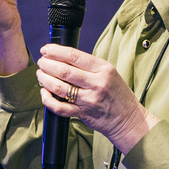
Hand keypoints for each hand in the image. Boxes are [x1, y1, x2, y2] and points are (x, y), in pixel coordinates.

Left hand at [37, 44, 157, 152]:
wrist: (128, 119)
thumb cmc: (117, 94)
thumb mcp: (109, 73)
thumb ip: (89, 66)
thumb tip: (63, 57)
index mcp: (104, 69)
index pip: (75, 56)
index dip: (56, 51)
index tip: (46, 50)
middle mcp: (97, 83)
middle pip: (64, 70)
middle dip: (47, 65)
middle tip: (41, 62)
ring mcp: (90, 99)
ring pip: (59, 88)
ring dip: (45, 80)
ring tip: (40, 75)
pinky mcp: (83, 114)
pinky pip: (60, 107)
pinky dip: (48, 100)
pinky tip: (44, 94)